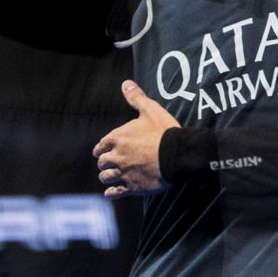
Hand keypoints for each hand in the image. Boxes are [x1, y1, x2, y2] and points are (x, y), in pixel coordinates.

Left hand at [93, 81, 181, 196]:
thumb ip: (136, 98)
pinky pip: (116, 192)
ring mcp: (124, 173)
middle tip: (108, 164)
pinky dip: (112, 193)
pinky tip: (110, 193)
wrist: (177, 155)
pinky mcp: (133, 187)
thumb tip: (126, 83)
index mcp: (117, 138)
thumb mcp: (150, 110)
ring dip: (107, 177)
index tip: (101, 151)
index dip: (101, 148)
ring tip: (108, 178)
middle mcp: (116, 157)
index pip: (101, 145)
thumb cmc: (164, 132)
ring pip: (106, 177)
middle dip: (104, 162)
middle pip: (102, 162)